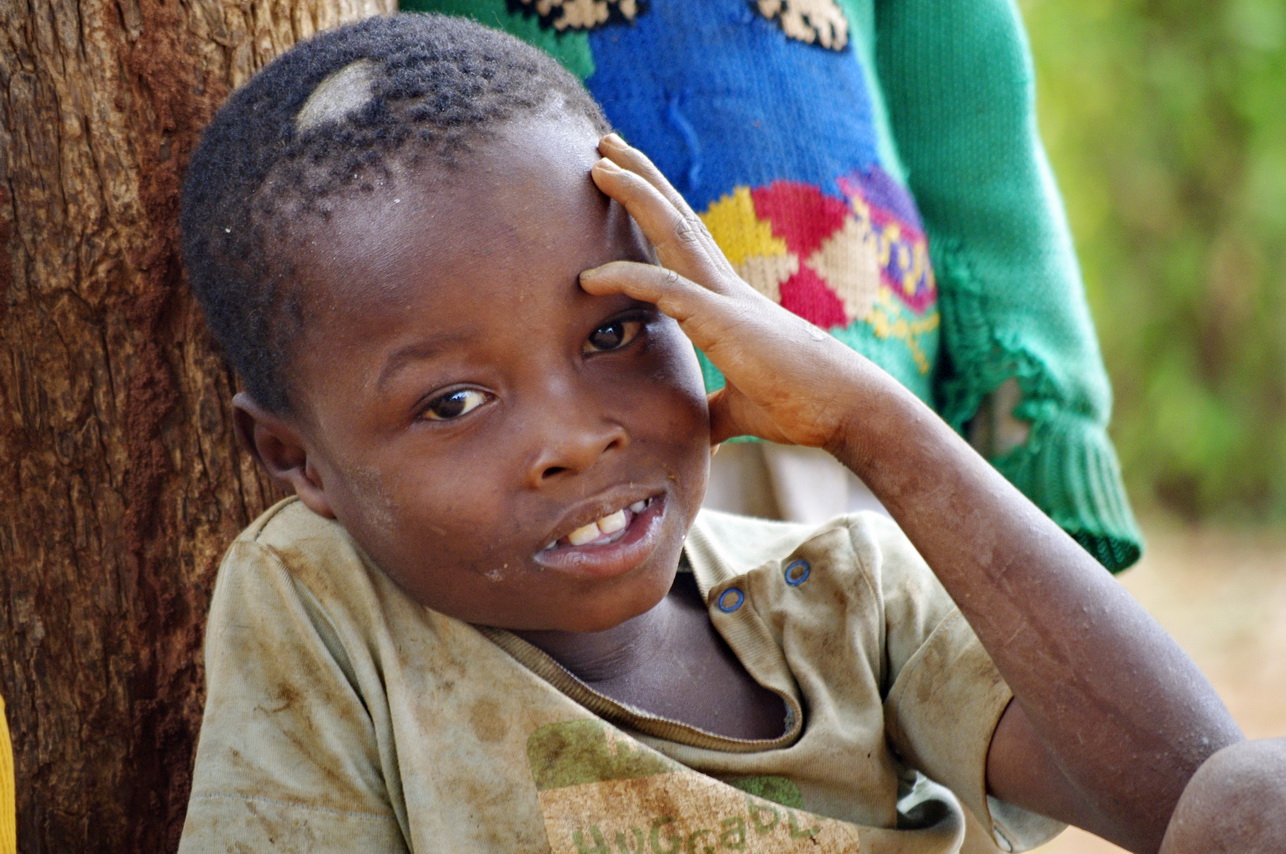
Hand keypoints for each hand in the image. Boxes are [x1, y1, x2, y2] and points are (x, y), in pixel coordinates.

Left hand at [580, 134, 867, 449]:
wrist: (847, 410)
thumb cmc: (802, 406)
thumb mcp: (741, 408)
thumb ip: (714, 411)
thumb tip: (695, 434)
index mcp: (726, 302)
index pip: (684, 243)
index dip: (654, 210)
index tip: (624, 181)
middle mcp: (725, 287)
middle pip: (676, 218)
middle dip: (641, 180)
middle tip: (604, 146)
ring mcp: (725, 298)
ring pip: (674, 231)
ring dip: (636, 195)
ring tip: (599, 162)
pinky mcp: (723, 322)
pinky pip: (667, 290)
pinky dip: (628, 277)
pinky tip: (590, 276)